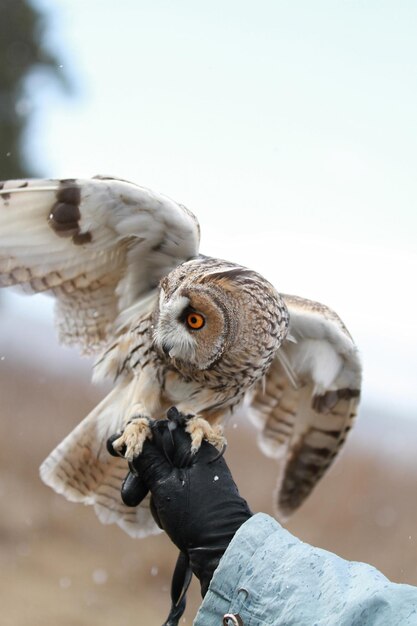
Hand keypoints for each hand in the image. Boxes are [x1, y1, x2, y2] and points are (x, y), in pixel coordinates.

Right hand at [108, 408, 251, 596]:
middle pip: (159, 452)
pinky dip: (164, 501)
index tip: (116, 447)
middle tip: (131, 496)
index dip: (139, 438)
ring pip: (162, 473)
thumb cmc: (196, 513)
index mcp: (196, 446)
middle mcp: (198, 456)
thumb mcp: (165, 484)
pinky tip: (167, 519)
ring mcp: (197, 475)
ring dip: (153, 491)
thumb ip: (147, 459)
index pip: (161, 430)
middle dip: (143, 473)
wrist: (223, 551)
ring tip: (161, 512)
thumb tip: (133, 436)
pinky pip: (170, 490)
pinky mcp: (195, 494)